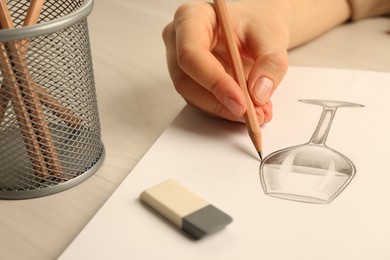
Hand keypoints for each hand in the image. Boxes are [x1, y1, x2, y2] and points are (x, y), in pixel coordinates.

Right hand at [162, 0, 290, 123]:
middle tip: (252, 114)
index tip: (241, 102)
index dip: (215, 82)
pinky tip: (247, 109)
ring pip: (192, 96)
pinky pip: (201, 102)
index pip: (191, 54)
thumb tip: (258, 93)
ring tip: (257, 112)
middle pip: (186, 81)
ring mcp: (179, 62)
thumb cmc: (257, 24)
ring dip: (224, 110)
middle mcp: (177, 40)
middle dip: (220, 103)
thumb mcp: (271, 36)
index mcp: (191, 18)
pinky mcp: (189, 81)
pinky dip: (224, 110)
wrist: (255, 31)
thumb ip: (270, 62)